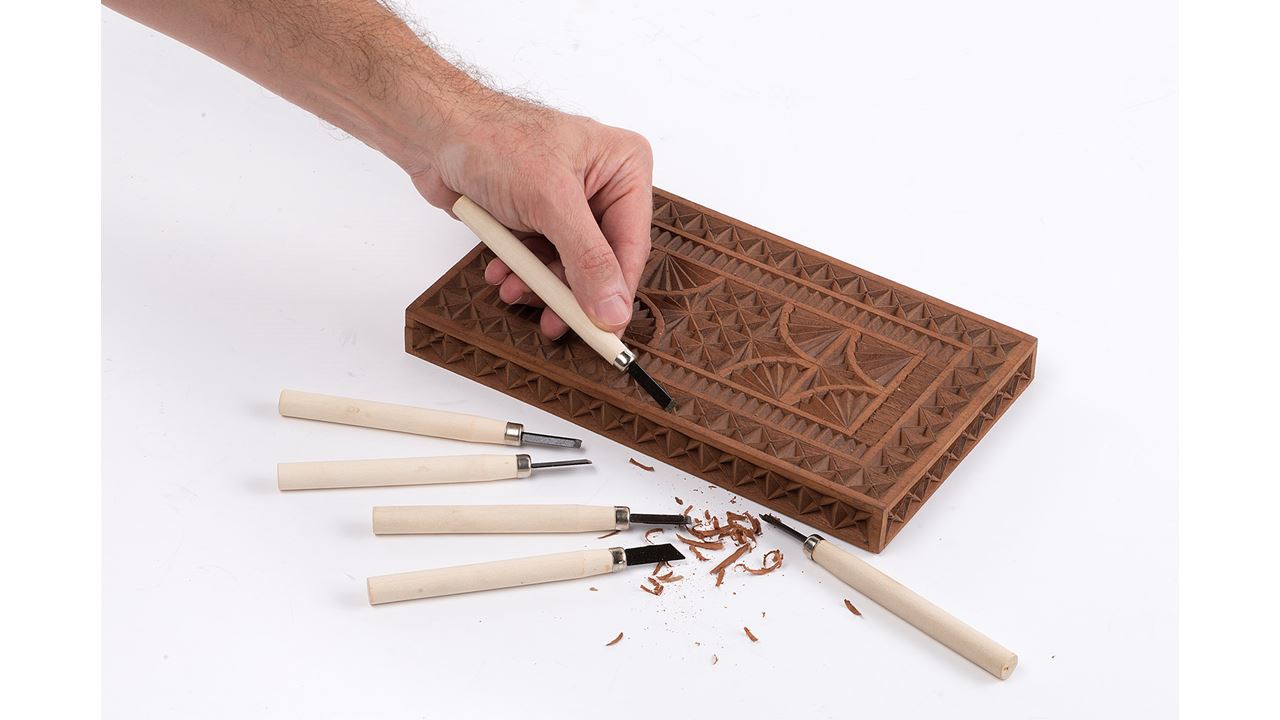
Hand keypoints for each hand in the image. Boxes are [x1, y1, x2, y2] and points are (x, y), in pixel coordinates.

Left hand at [407, 93, 652, 339]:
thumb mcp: (550, 202)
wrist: (434, 131)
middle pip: (602, 261)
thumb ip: (587, 260)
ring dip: (540, 285)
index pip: (632, 244)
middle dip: (572, 292)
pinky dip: (522, 273)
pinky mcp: (539, 217)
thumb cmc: (494, 141)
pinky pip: (542, 260)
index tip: (606, 333)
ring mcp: (570, 203)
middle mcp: (604, 185)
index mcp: (625, 167)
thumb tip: (614, 311)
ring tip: (513, 291)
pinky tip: (501, 274)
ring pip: (569, 267)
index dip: (617, 292)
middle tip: (555, 323)